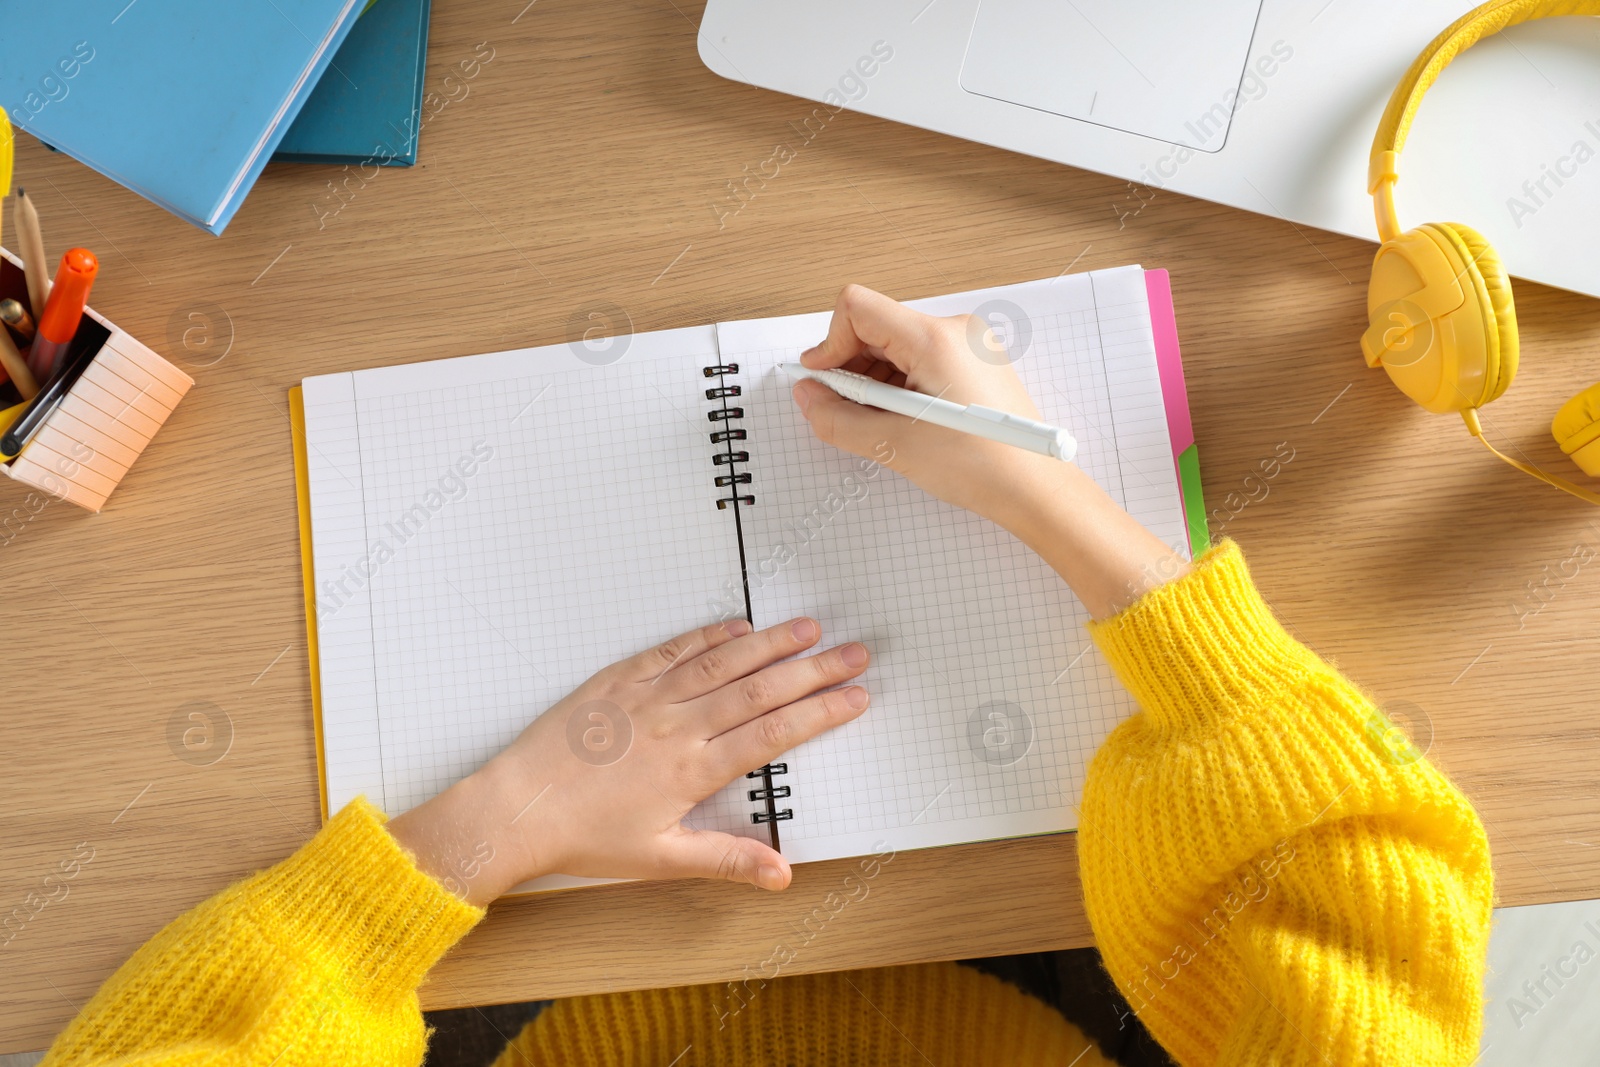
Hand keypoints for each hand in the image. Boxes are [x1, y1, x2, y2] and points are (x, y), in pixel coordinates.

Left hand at [388, 617, 869, 904]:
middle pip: (760, 690)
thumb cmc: (585, 836)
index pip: (773, 735)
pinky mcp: (619, 680)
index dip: (820, 713)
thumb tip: (782, 874)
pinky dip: (708, 636)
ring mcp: (649, 697)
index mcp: (692, 769)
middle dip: (813, 670)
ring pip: (722, 663)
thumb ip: (727, 859)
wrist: (519, 807)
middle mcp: (678, 725)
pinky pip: (672, 650)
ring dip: (770, 643)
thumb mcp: (661, 858)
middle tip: (856, 653)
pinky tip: (737, 626)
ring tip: (809, 628)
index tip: (856, 697)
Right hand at [790, 284, 1074, 530]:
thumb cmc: (983, 466)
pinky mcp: (974, 363)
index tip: (822, 381)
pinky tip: (903, 420)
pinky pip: (920, 359)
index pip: (858, 308)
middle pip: (876, 326)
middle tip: (848, 411)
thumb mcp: (895, 445)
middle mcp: (955, 331)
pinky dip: (899, 384)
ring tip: (882, 423)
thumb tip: (808, 396)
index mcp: (935, 339)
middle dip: (851, 366)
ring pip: (896, 345)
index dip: (830, 344)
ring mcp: (968, 345)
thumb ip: (838, 418)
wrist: (1035, 489)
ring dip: (875, 379)